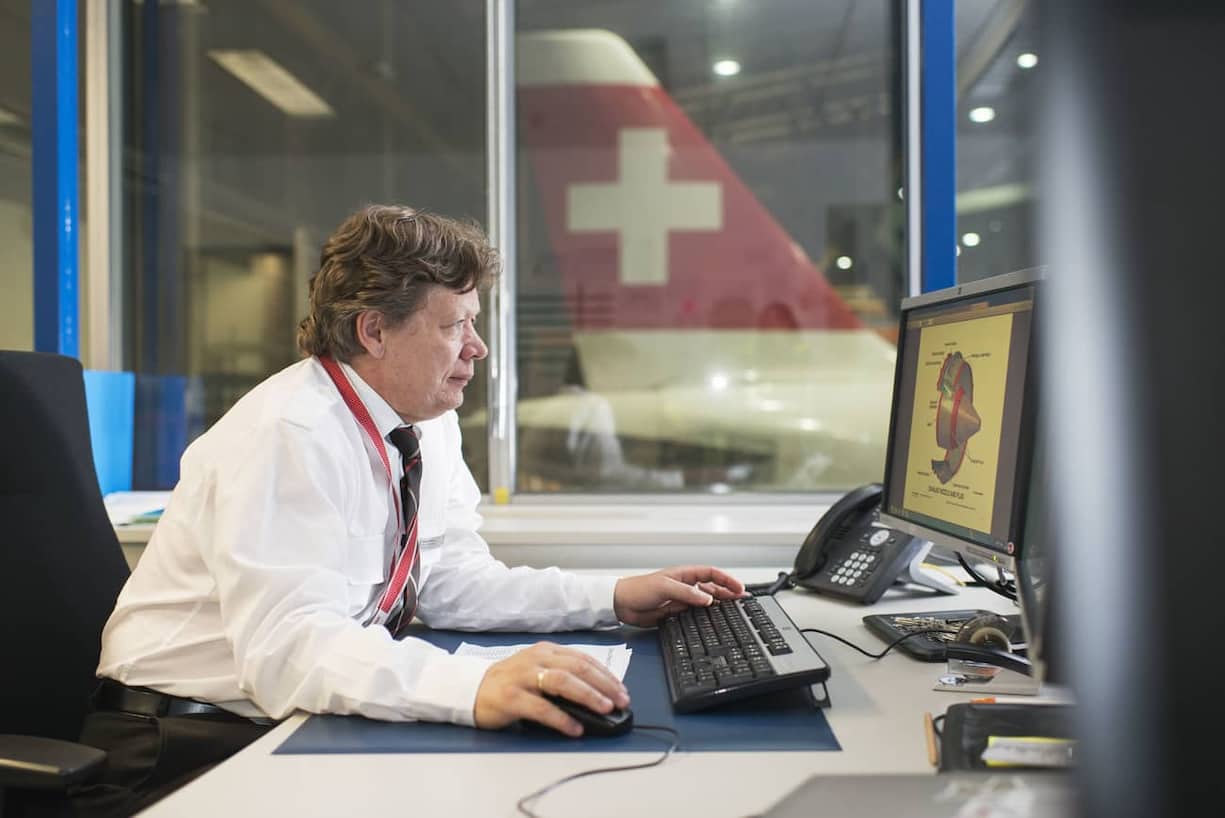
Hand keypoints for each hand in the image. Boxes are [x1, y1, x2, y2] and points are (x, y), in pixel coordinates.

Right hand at [473, 641, 629, 735]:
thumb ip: (562, 675)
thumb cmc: (509, 682)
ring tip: (604, 709)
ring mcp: (522, 677)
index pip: (583, 659)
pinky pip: (541, 707)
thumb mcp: (537, 670)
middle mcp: (536, 659)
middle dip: (604, 685)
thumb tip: (597, 694)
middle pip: (577, 668)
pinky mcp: (510, 697)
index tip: (622, 690)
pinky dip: (561, 718)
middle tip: (621, 701)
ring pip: (562, 682)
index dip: (606, 675)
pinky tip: (575, 728)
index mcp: (546, 651)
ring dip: (588, 695)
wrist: (470, 690)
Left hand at [613, 565, 746, 626]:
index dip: (727, 579)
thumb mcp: (665, 588)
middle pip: (713, 587)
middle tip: (743, 600)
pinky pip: (696, 613)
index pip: (711, 573)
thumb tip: (709, 598)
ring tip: (734, 609)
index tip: (739, 588)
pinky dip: (707, 616)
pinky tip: (714, 620)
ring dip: (720, 604)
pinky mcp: (677, 612)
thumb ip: (687, 594)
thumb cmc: (638, 589)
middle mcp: (686, 585)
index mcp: (684, 574)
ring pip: (707, 601)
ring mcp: (682, 599)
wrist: (621, 604)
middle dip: (729, 592)